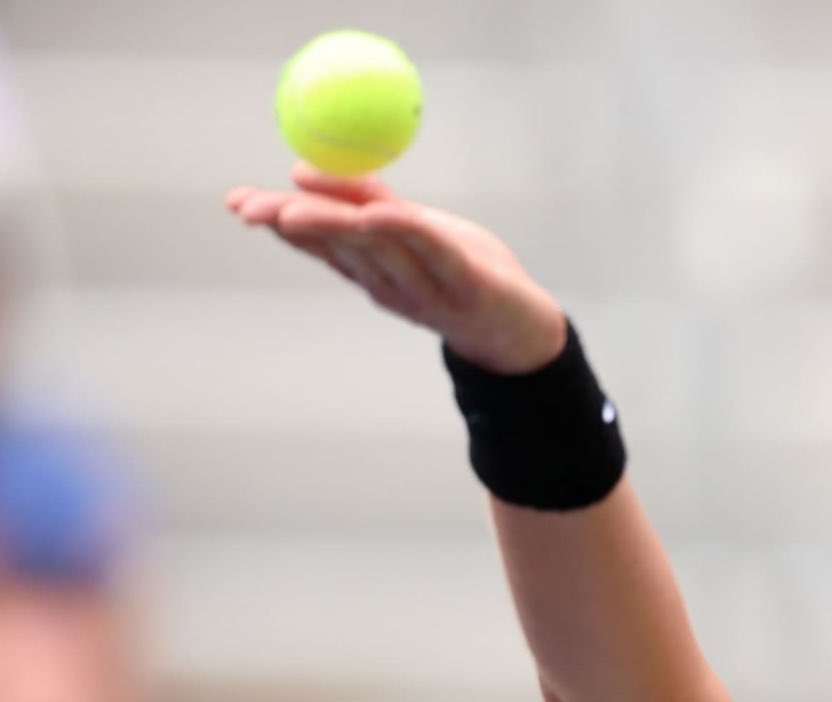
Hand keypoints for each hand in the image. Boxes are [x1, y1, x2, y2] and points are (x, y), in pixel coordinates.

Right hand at [225, 163, 566, 373]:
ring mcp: (430, 289)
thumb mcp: (416, 230)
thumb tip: (303, 168)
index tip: (235, 202)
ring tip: (292, 208)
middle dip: (291, 223)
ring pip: (376, 248)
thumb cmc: (467, 273)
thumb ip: (369, 200)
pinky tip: (377, 214)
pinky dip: (403, 231)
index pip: (321, 244)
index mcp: (375, 272)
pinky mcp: (471, 285)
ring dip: (332, 225)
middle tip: (252, 207)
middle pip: (339, 246)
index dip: (278, 222)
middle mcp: (393, 284)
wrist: (524, 331)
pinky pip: (434, 252)